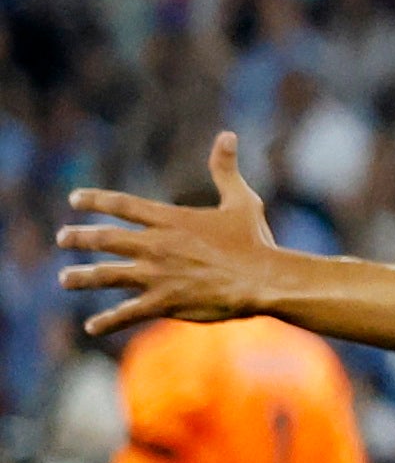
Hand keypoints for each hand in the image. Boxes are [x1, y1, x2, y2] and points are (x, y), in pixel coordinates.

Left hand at [58, 133, 304, 337]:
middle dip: (78, 238)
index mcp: (169, 220)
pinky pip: (127, 313)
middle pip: (103, 239)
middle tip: (62, 239)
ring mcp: (156, 276)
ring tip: (65, 279)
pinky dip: (107, 321)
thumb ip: (225, 170)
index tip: (75, 199)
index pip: (121, 205)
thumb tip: (228, 136)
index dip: (95, 200)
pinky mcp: (164, 303)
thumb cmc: (255, 241)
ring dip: (81, 277)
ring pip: (105, 275)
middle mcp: (154, 245)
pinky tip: (92, 326)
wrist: (264, 281)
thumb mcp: (242, 201)